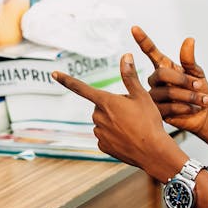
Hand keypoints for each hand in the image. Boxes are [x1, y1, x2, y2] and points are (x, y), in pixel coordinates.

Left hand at [53, 54, 185, 179]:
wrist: (153, 152)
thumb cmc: (149, 122)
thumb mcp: (142, 96)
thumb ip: (130, 76)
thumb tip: (125, 56)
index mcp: (106, 101)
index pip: (81, 88)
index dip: (66, 80)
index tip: (54, 73)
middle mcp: (98, 117)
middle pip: (101, 106)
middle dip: (113, 107)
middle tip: (132, 113)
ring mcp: (99, 133)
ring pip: (103, 122)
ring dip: (114, 122)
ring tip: (132, 127)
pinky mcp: (102, 146)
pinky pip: (105, 136)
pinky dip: (114, 136)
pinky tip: (128, 138)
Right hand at [131, 26, 207, 135]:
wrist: (203, 114)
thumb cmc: (199, 90)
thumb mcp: (197, 73)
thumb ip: (189, 59)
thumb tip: (189, 39)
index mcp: (164, 66)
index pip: (150, 51)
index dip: (142, 40)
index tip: (134, 28)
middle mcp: (156, 79)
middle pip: (161, 74)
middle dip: (182, 80)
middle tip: (199, 85)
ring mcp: (153, 95)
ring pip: (166, 92)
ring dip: (188, 96)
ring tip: (203, 101)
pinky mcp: (156, 111)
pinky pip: (167, 107)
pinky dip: (184, 108)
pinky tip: (193, 108)